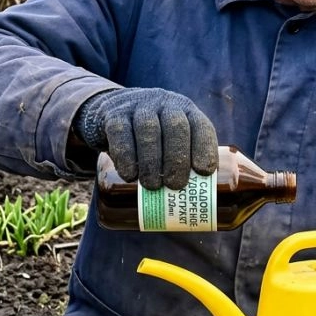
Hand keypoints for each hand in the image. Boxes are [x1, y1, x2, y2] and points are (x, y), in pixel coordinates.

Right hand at [75, 88, 217, 189]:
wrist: (111, 112)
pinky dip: (125, 156)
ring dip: (151, 161)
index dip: (205, 147)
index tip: (204, 172)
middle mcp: (165, 103)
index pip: (200, 125)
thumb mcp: (170, 141)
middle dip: (177, 159)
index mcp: (186, 111)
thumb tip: (198, 212)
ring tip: (152, 186)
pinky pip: (120, 132)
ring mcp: (138, 106)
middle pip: (175, 127)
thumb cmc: (151, 138)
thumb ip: (182, 165)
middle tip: (175, 186)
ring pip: (148, 129)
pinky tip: (129, 175)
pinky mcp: (114, 114)